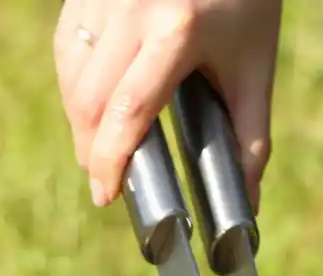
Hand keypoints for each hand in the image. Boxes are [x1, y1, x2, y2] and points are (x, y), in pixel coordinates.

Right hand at [53, 0, 283, 209]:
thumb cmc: (245, 1)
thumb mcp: (254, 65)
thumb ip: (251, 138)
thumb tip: (247, 206)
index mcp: (177, 29)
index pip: (128, 110)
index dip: (109, 160)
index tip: (105, 194)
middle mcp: (132, 8)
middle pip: (88, 100)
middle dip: (90, 149)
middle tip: (105, 178)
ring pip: (71, 76)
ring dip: (81, 119)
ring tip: (103, 142)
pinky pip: (68, 47)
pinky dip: (76, 83)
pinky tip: (96, 100)